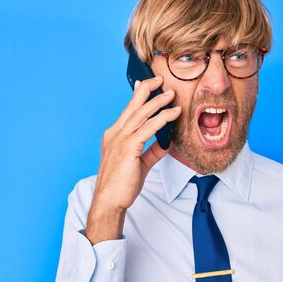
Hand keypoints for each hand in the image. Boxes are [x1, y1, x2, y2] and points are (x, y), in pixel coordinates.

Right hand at [85, 76, 180, 243]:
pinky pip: (148, 128)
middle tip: (161, 81)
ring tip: (171, 94)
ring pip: (141, 114)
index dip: (137, 96)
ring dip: (158, 102)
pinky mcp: (128, 148)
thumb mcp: (140, 164)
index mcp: (114, 136)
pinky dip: (162, 119)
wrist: (110, 201)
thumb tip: (166, 143)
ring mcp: (120, 140)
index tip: (145, 84)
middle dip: (148, 91)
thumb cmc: (122, 185)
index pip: (127, 111)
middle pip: (133, 106)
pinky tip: (173, 114)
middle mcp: (115, 134)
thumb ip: (152, 152)